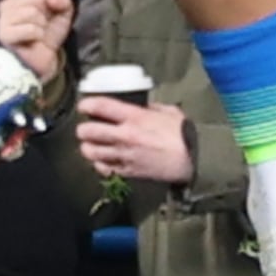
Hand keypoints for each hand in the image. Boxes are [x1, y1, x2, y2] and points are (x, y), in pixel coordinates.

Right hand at [0, 0, 71, 80]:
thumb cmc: (47, 34)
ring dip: (42, 25)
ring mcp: (3, 18)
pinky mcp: (4, 34)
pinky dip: (38, 35)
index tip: (48, 10)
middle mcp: (7, 2)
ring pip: (32, 11)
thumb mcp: (62, 13)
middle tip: (42, 24)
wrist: (41, 60)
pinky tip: (33, 40)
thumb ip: (63, 0)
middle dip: (46, 12)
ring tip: (37, 32)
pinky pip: (30, 28)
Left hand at [75, 96, 195, 186]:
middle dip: (83, 129)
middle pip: (88, 131)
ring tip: (91, 144)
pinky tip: (104, 159)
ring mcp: (124, 155)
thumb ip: (151, 108)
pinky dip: (100, 163)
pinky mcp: (127, 171)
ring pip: (90, 152)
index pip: (100, 107)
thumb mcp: (169, 112)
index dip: (87, 104)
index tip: (84, 105)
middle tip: (86, 127)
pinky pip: (103, 168)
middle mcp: (125, 136)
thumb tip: (142, 107)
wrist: (193, 160)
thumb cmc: (184, 135)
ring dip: (88, 147)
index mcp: (135, 117)